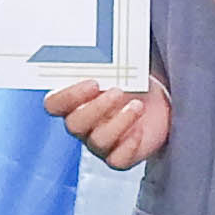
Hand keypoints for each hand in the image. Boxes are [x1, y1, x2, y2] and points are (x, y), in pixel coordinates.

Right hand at [43, 77, 170, 169]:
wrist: (160, 104)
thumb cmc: (133, 85)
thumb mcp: (119, 72)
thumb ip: (103, 68)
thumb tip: (100, 54)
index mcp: (74, 102)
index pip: (54, 104)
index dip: (68, 96)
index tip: (93, 83)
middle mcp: (82, 125)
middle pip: (74, 124)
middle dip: (97, 107)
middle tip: (118, 92)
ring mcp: (99, 144)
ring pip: (98, 141)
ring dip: (119, 121)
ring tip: (137, 106)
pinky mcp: (119, 157)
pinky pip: (116, 160)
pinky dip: (129, 144)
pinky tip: (140, 130)